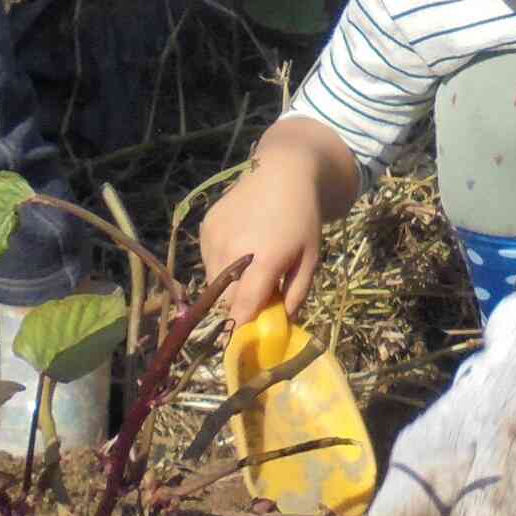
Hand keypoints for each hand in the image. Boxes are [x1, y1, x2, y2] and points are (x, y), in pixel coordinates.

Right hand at [201, 163, 324, 325]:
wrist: (283, 173)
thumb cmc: (302, 218)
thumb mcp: (310, 258)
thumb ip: (296, 294)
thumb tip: (281, 323)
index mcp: (264, 260)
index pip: (242, 308)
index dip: (241, 329)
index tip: (244, 342)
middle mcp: (233, 250)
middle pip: (226, 300)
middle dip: (239, 307)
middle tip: (257, 298)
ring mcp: (215, 237)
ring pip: (214, 282)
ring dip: (229, 286)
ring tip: (251, 267)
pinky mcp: (205, 228)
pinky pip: (208, 261)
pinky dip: (221, 265)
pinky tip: (240, 248)